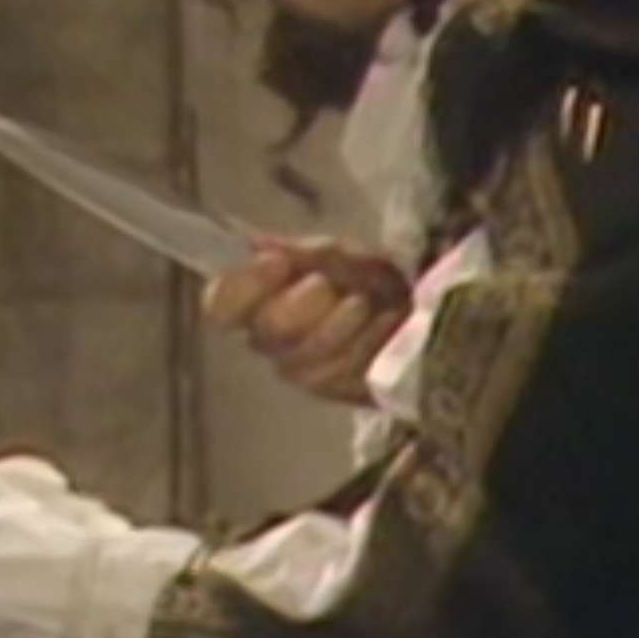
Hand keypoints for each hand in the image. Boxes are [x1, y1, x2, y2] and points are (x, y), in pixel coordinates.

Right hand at [202, 237, 410, 404]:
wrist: (419, 312)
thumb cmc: (369, 277)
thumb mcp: (341, 255)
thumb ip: (302, 254)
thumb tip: (259, 246)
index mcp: (260, 298)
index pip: (220, 304)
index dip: (243, 285)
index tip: (278, 264)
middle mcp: (268, 338)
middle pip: (268, 329)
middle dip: (308, 302)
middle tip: (335, 286)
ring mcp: (297, 369)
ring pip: (306, 356)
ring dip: (345, 323)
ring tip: (370, 304)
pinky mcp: (330, 391)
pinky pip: (338, 374)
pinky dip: (366, 342)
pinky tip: (383, 326)